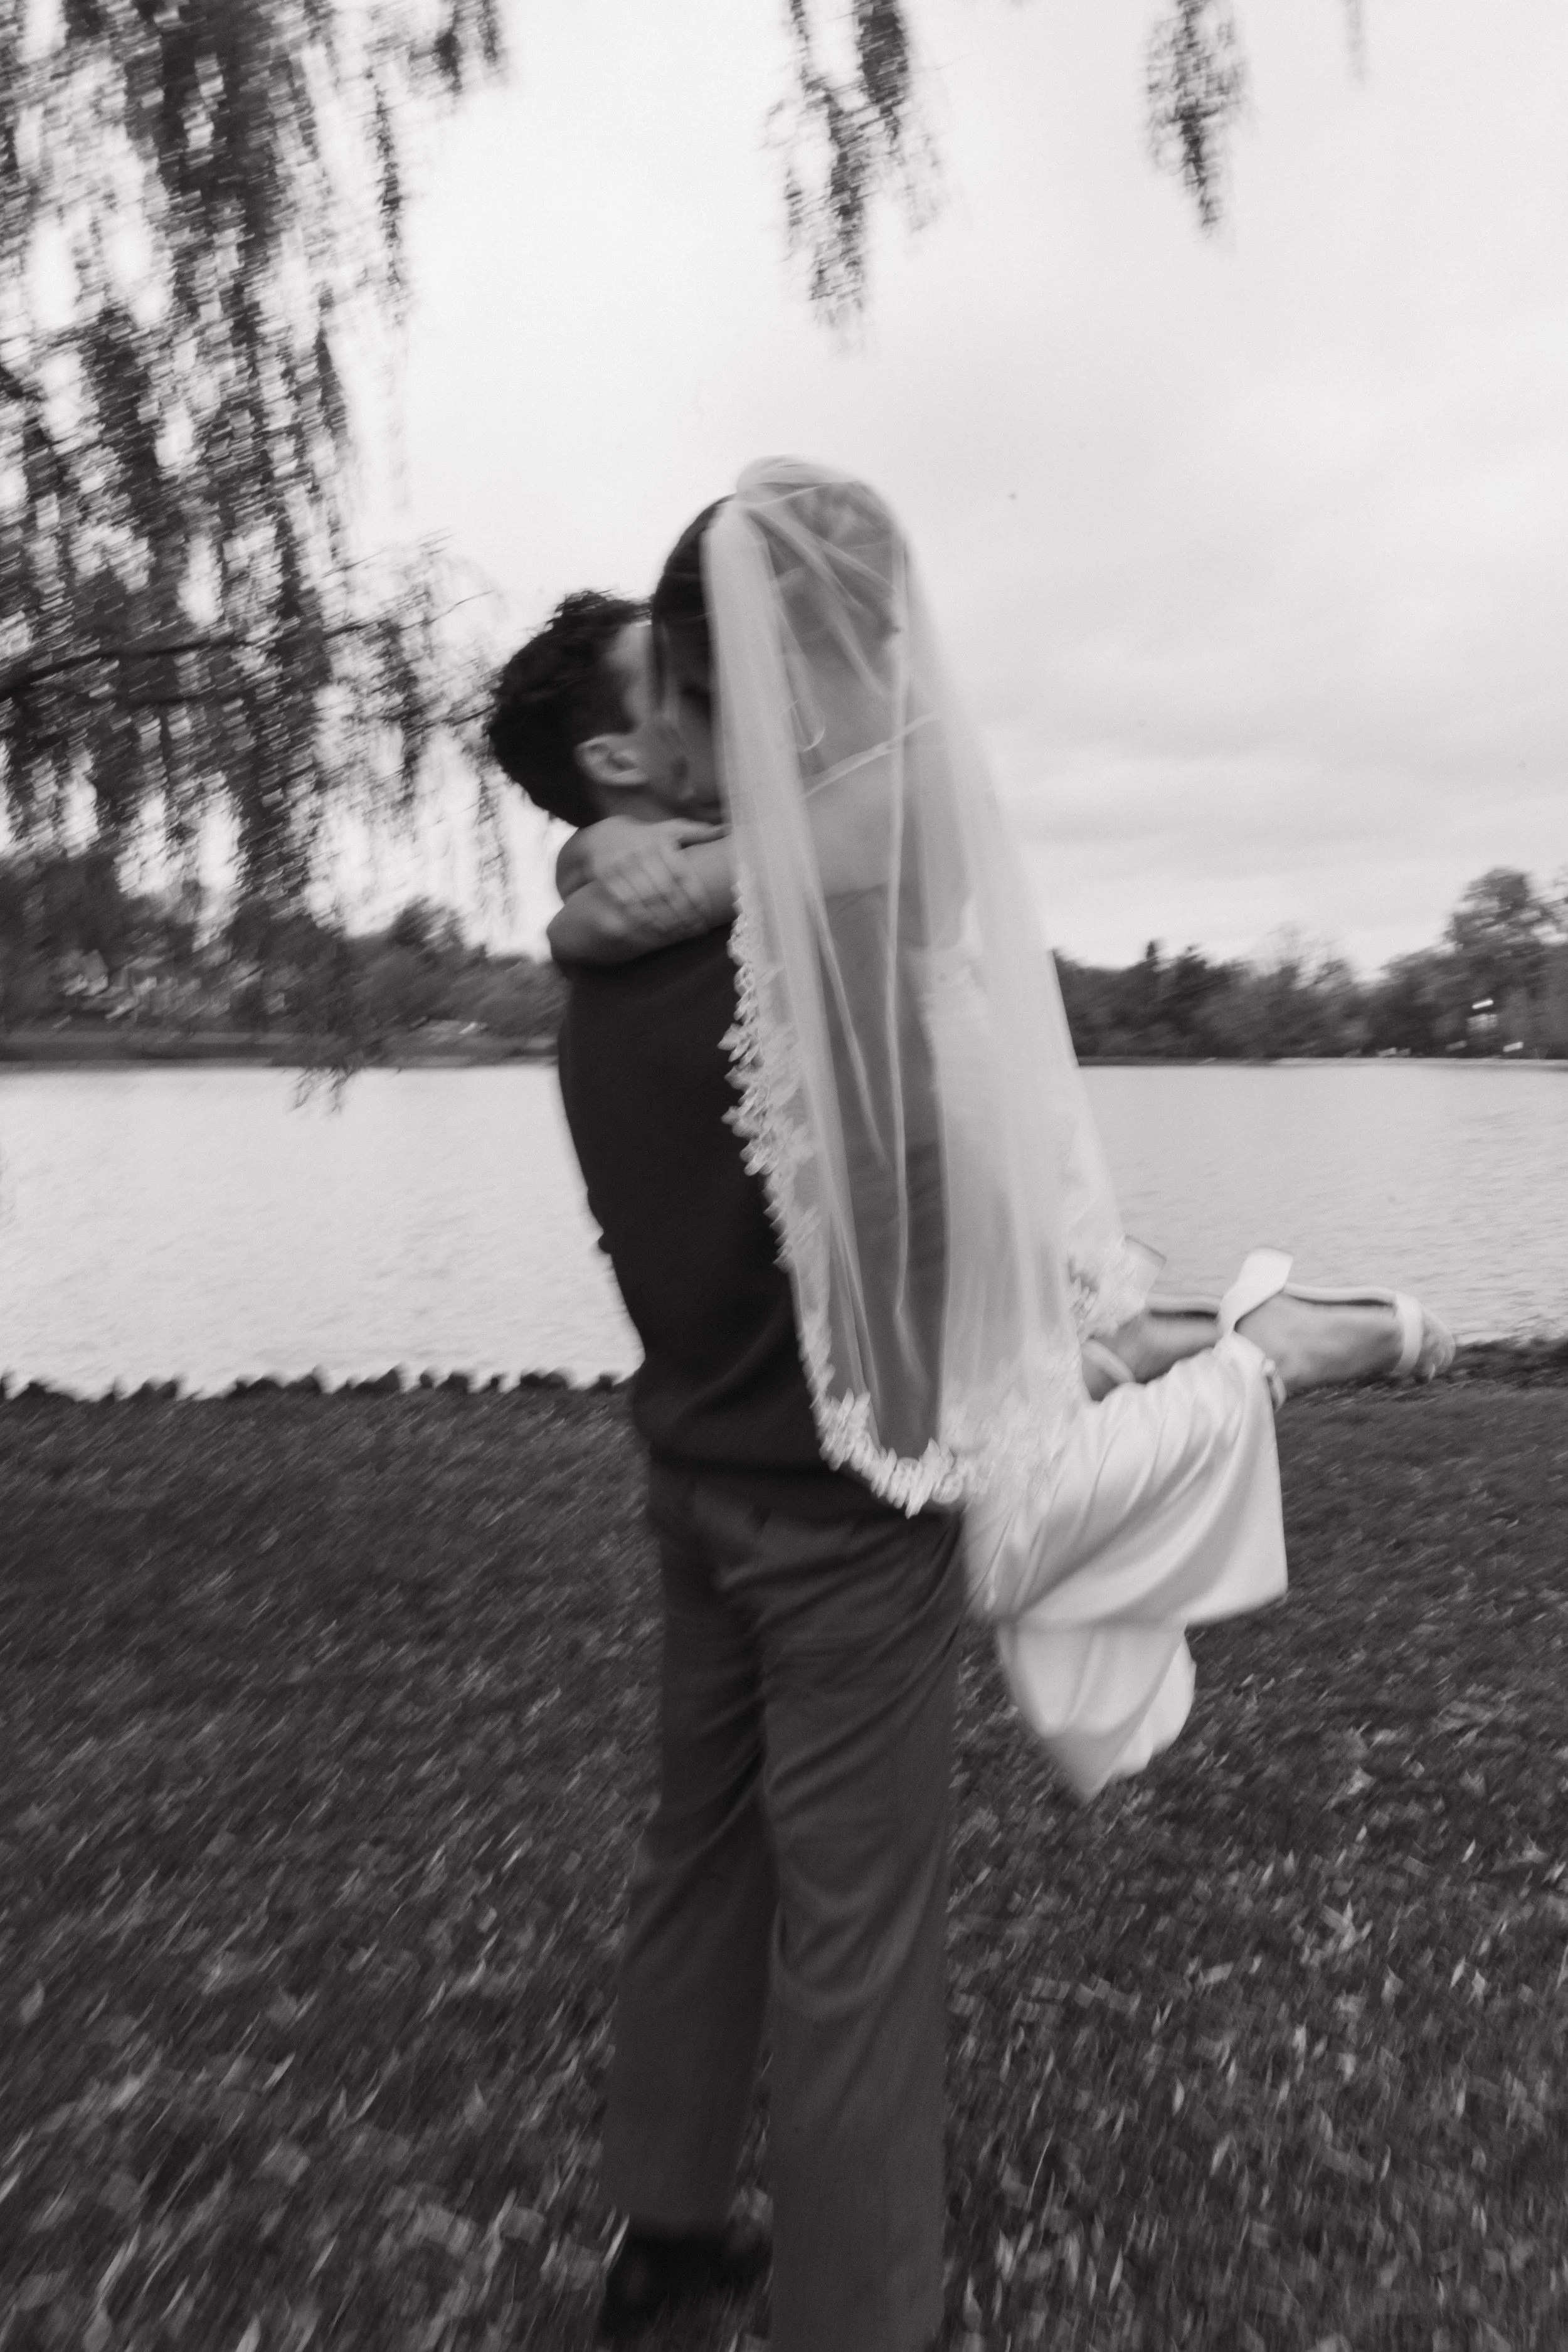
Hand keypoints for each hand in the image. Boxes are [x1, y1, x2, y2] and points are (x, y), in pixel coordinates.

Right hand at [572, 817, 726, 929]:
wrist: (605, 835)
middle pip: (666, 891)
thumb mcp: (671, 829)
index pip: (682, 875)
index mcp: (661, 842)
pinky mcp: (605, 874)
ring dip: (663, 920)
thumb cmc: (648, 837)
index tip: (705, 915)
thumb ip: (698, 832)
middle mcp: (641, 851)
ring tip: (678, 933)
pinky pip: (626, 903)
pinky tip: (654, 929)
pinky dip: (641, 918)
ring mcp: (621, 863)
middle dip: (682, 914)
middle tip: (694, 930)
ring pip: (646, 900)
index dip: (695, 897)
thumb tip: (728, 828)